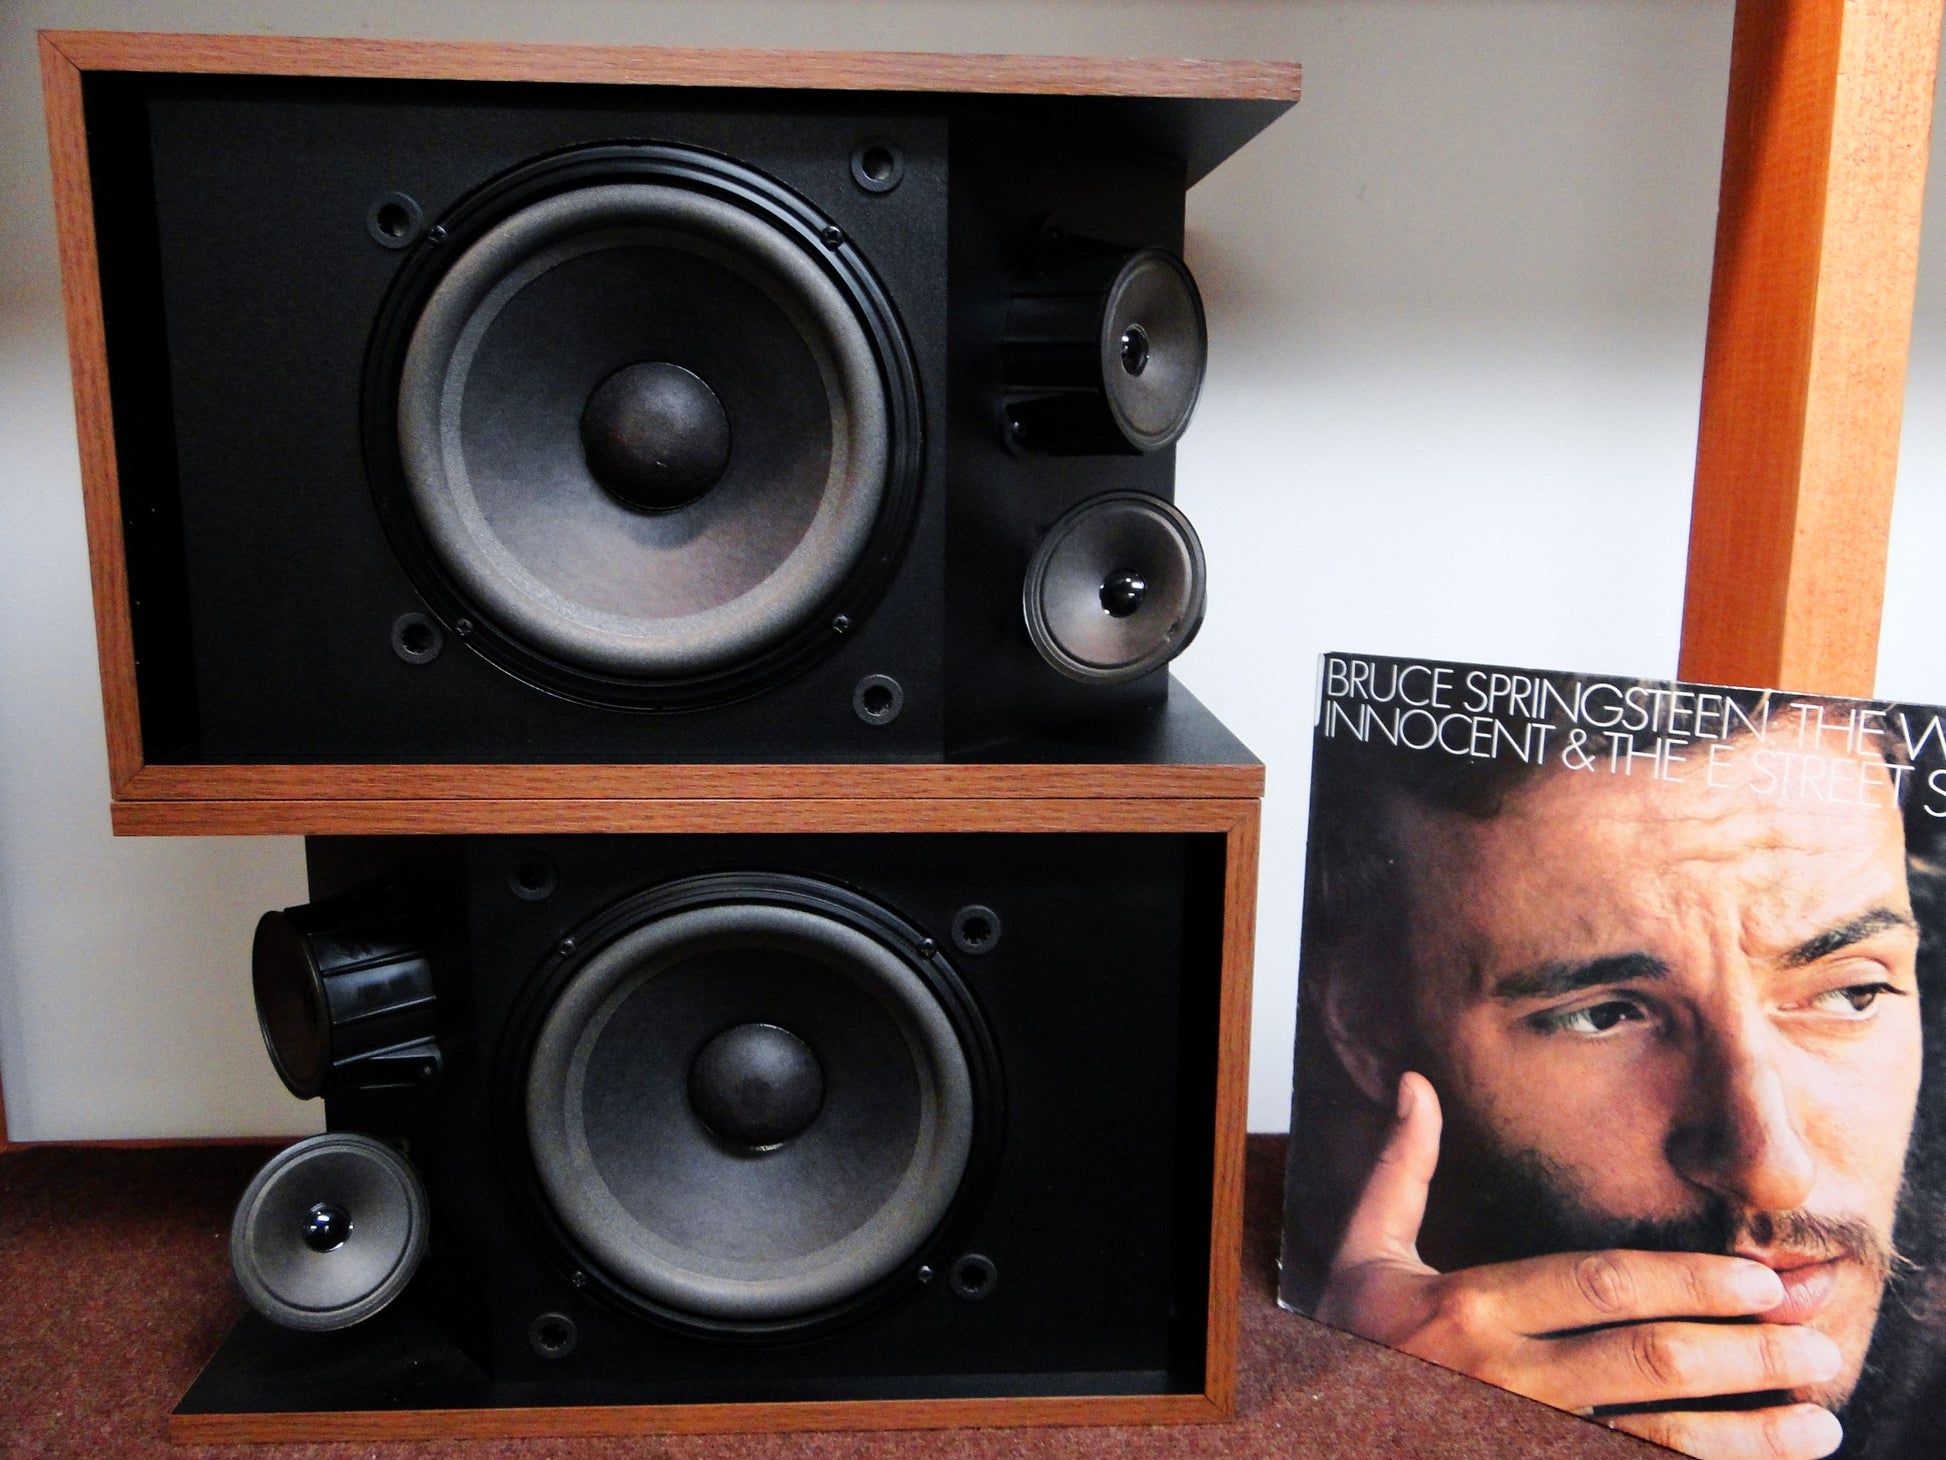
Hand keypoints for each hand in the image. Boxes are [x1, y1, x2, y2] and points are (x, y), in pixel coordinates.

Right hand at [1314, 1072, 1845, 1459]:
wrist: (1318, 1433)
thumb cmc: (1348, 1339)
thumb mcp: (1363, 1252)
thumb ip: (1401, 1170)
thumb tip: (1417, 1083)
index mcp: (1467, 1306)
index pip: (1598, 1284)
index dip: (1687, 1280)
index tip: (1756, 1278)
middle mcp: (1503, 1374)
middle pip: (1646, 1359)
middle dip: (1744, 1351)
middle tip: (1815, 1345)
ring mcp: (1521, 1434)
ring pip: (1657, 1437)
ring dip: (1747, 1432)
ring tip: (1816, 1422)